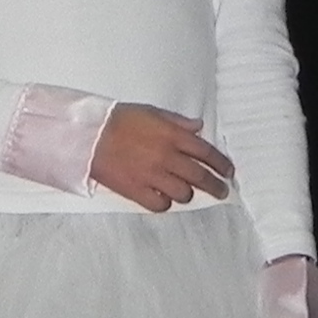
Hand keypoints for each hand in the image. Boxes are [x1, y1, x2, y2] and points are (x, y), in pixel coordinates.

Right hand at [89, 104, 234, 211]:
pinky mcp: (137, 191)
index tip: (228, 172)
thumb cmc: (118, 120)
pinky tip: (162, 197)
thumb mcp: (151, 112)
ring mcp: (152, 176)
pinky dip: (165, 203)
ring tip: (184, 191)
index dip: (221, 164)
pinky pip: (160, 205)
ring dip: (187, 193)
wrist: (89, 135)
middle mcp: (167, 157)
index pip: (206, 153)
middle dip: (215, 186)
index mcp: (172, 136)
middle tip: (222, 191)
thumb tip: (198, 126)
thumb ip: (177, 122)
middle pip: (200, 177)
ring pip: (183, 194)